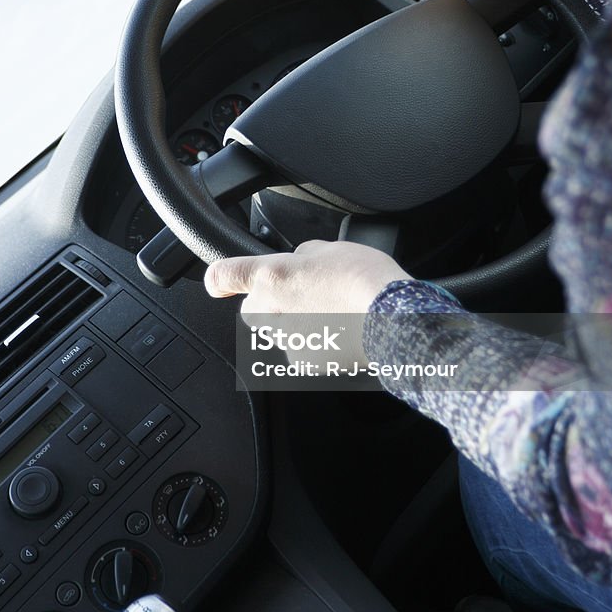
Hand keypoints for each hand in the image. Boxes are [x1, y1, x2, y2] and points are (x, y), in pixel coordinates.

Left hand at [205, 240, 409, 370]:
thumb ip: (304, 256)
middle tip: (305, 293)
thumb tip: (301, 262)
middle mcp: (271, 311)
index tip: (220, 283)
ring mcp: (286, 341)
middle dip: (272, 302)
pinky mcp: (305, 363)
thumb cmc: (365, 280)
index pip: (223, 275)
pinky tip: (341, 331)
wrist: (392, 320)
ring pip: (279, 331)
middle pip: (254, 308)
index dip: (219, 278)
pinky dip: (315, 343)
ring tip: (333, 312)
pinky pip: (302, 351)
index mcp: (272, 277)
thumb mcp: (331, 249)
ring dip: (297, 323)